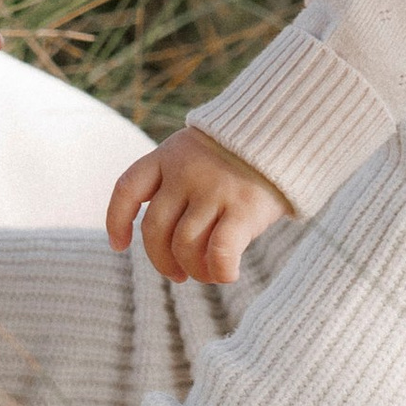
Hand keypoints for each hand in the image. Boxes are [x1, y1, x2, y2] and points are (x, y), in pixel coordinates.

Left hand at [106, 126, 289, 284]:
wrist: (287, 130)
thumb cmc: (240, 154)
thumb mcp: (196, 153)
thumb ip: (175, 183)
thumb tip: (166, 240)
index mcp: (168, 155)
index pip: (127, 189)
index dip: (117, 221)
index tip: (120, 246)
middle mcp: (186, 172)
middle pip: (155, 230)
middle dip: (161, 261)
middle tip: (178, 275)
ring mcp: (215, 189)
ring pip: (185, 246)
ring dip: (194, 270)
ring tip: (207, 274)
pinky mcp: (245, 208)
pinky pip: (220, 252)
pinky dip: (220, 271)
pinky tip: (227, 276)